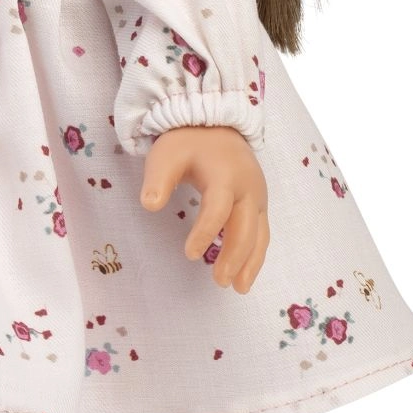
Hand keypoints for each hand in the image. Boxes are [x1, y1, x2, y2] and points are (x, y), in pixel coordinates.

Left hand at [140, 125, 269, 291]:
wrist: (215, 124)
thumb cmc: (187, 143)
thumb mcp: (166, 155)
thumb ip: (157, 180)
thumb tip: (149, 205)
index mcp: (224, 175)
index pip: (218, 208)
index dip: (205, 232)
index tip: (191, 255)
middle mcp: (247, 187)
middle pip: (245, 227)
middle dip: (234, 256)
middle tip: (219, 281)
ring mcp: (257, 196)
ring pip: (259, 234)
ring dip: (250, 262)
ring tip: (238, 288)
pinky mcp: (259, 203)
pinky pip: (262, 232)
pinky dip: (256, 255)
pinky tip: (245, 275)